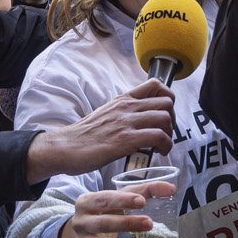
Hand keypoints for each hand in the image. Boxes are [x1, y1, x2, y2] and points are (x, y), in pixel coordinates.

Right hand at [27, 79, 176, 180]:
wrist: (65, 147)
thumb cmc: (84, 136)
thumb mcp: (106, 115)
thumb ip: (122, 113)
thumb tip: (138, 119)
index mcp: (122, 100)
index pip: (155, 85)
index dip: (167, 99)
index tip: (165, 115)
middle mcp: (126, 107)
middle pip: (166, 102)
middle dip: (172, 120)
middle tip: (165, 134)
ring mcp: (126, 122)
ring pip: (165, 118)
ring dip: (170, 134)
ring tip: (161, 146)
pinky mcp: (125, 139)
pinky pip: (158, 136)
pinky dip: (165, 146)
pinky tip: (158, 153)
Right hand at [56, 186, 163, 237]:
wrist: (82, 231)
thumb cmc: (105, 210)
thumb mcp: (119, 197)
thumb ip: (144, 191)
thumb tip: (171, 189)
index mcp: (85, 202)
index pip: (103, 199)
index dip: (122, 200)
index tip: (142, 201)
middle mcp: (80, 223)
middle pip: (102, 224)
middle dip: (126, 223)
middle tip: (149, 223)